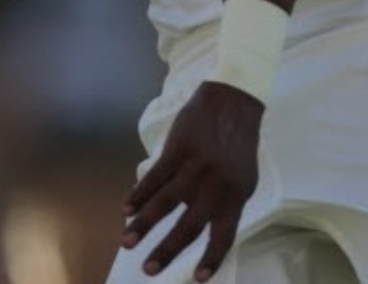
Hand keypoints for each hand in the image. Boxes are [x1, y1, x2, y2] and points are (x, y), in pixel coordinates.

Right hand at [121, 81, 263, 281]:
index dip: (212, 258)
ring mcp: (198, 165)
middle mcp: (219, 183)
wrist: (234, 100)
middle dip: (167, 250)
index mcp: (238, 194)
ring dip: (144, 224)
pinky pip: (155, 177)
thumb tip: (188, 230)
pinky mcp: (180, 148)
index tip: (198, 278)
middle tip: (148, 269)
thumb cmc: (235, 144)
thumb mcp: (240, 175)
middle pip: (191, 225)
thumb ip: (220, 202)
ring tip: (127, 242)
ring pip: (166, 202)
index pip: (225, 233)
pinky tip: (127, 208)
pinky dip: (139, 195)